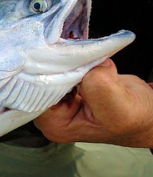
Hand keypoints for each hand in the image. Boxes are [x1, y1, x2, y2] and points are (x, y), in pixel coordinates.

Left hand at [34, 59, 152, 147]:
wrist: (147, 111)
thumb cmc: (134, 118)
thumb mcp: (117, 106)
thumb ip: (97, 85)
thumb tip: (88, 64)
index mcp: (55, 125)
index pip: (35, 96)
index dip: (44, 76)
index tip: (56, 59)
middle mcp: (52, 113)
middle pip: (39, 83)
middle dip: (54, 65)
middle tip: (66, 51)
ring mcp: (59, 98)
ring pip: (50, 72)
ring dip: (65, 60)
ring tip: (77, 53)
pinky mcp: (69, 83)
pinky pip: (63, 66)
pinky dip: (74, 58)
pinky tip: (84, 56)